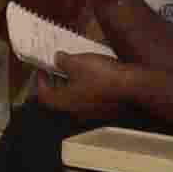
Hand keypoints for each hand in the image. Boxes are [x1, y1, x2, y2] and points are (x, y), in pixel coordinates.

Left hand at [25, 50, 147, 121]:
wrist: (132, 87)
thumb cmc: (101, 76)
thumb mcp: (77, 62)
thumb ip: (63, 61)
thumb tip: (57, 59)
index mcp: (64, 102)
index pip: (43, 95)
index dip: (39, 81)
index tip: (41, 69)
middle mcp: (76, 111)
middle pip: (59, 98)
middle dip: (56, 82)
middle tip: (56, 67)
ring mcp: (92, 112)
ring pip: (75, 98)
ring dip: (72, 84)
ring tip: (75, 67)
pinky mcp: (106, 109)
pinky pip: (90, 98)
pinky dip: (86, 86)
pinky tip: (93, 74)